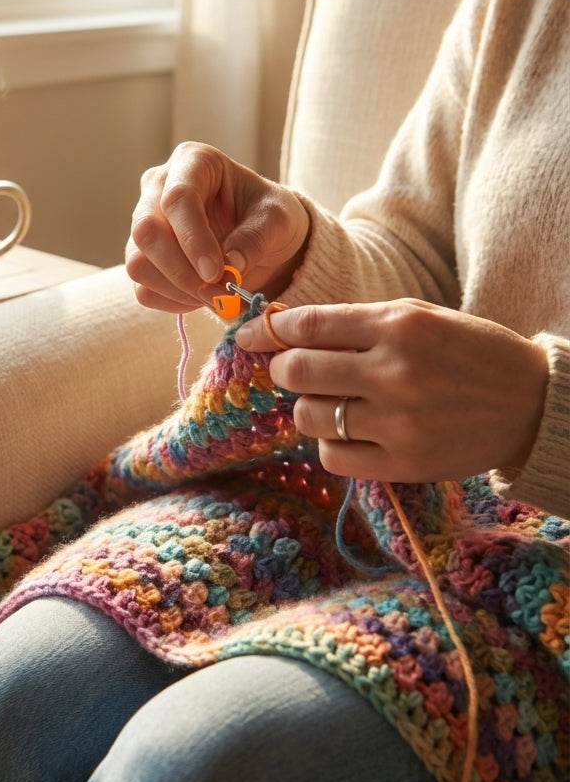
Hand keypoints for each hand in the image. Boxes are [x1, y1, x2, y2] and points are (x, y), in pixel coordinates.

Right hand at [125, 142, 309, 311]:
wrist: (263, 238)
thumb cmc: (269, 216)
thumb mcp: (278, 219)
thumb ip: (257, 238)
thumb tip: (230, 265)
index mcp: (193, 162)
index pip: (177, 198)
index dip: (193, 239)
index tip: (217, 272)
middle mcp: (158, 188)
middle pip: (146, 231)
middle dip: (182, 271)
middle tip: (219, 294)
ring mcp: (145, 224)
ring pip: (138, 263)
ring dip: (178, 290)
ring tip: (217, 297)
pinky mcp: (143, 258)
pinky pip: (144, 289)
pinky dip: (175, 302)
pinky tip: (203, 297)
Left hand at [235, 299, 548, 483]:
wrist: (531, 402)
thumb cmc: (468, 351)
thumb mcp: (418, 317)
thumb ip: (355, 321)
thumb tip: (286, 329)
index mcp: (398, 325)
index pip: (308, 325)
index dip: (267, 330)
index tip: (250, 335)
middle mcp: (394, 372)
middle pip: (297, 371)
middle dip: (282, 369)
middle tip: (291, 371)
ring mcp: (398, 422)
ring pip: (309, 416)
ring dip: (308, 408)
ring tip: (332, 403)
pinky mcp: (404, 464)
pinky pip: (333, 456)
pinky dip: (330, 443)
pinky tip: (350, 432)